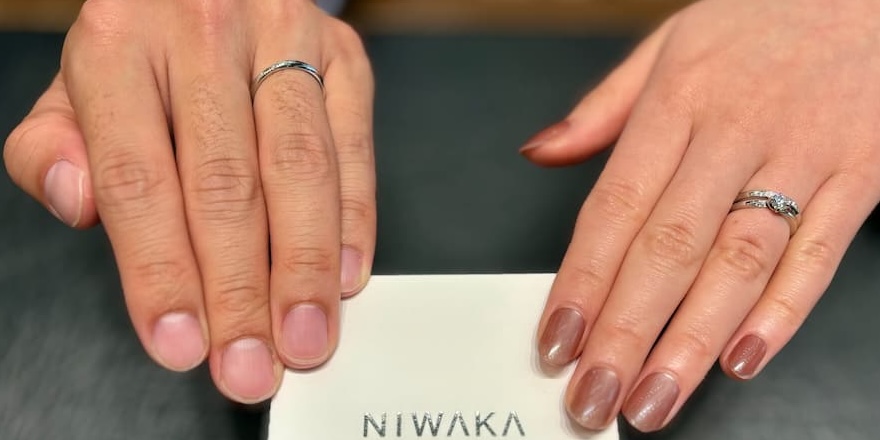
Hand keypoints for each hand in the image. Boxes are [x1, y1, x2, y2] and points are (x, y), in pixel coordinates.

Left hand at [3, 0, 374, 402]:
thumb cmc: (145, 49)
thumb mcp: (76, 86)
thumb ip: (52, 146)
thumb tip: (75, 201)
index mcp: (120, 43)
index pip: (137, 178)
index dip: (161, 272)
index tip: (180, 344)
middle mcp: (205, 33)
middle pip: (227, 184)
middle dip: (241, 291)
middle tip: (250, 364)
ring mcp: (284, 37)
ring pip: (301, 169)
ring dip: (305, 267)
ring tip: (304, 337)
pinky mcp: (343, 56)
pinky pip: (355, 146)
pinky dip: (354, 219)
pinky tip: (345, 276)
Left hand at [523, 0, 879, 431]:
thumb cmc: (770, 16)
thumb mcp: (672, 41)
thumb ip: (603, 107)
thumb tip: (540, 153)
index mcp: (678, 101)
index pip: (614, 208)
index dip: (581, 282)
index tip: (556, 340)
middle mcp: (734, 131)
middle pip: (667, 249)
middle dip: (624, 332)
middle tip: (594, 396)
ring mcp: (803, 154)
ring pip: (737, 262)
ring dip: (690, 340)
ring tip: (653, 398)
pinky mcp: (864, 172)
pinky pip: (821, 252)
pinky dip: (783, 311)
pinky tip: (743, 358)